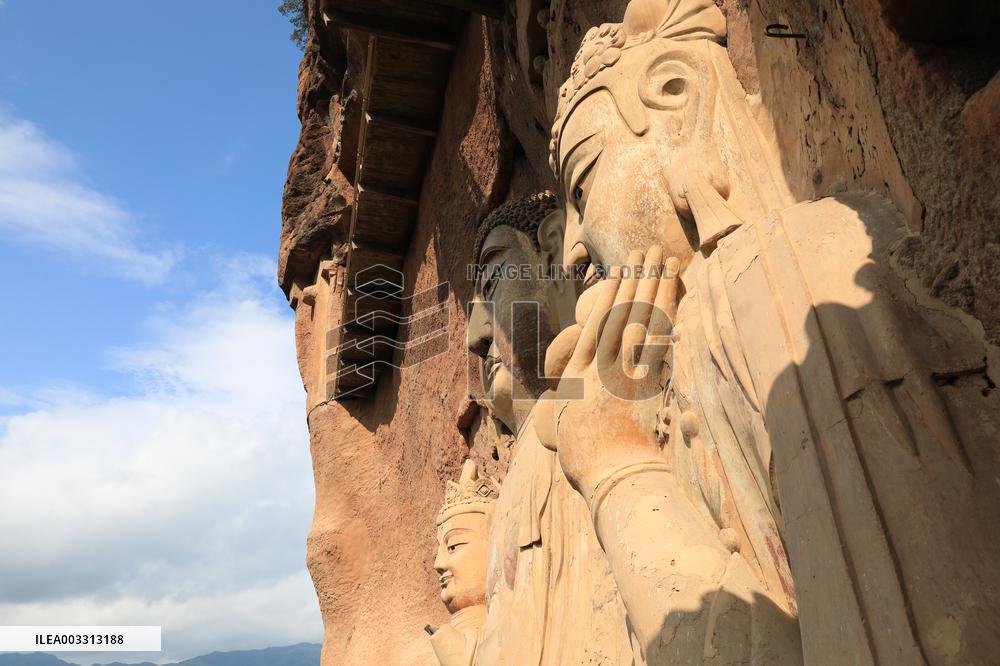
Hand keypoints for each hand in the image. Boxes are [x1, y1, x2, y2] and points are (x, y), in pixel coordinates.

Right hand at [538, 246, 679, 501]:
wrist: (607, 468)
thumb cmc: (579, 454)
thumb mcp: (555, 423)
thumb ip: (556, 402)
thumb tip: (543, 393)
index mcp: (579, 370)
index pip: (598, 319)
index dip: (611, 291)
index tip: (621, 269)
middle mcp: (603, 362)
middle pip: (624, 309)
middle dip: (636, 277)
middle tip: (647, 249)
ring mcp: (628, 369)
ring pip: (644, 318)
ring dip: (656, 286)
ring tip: (664, 260)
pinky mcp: (650, 382)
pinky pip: (662, 341)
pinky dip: (670, 316)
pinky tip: (676, 297)